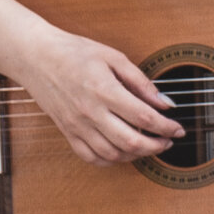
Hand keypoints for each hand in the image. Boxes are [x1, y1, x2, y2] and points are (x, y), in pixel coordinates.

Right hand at [24, 24, 184, 164]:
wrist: (36, 58)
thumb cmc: (74, 53)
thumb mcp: (113, 57)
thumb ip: (140, 82)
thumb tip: (164, 102)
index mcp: (104, 90)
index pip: (144, 117)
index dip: (166, 127)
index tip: (177, 129)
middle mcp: (90, 112)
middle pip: (131, 141)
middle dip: (156, 146)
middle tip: (167, 142)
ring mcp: (78, 126)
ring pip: (113, 154)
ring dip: (136, 155)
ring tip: (148, 146)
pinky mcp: (68, 133)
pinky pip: (91, 157)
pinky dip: (111, 160)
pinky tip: (122, 152)